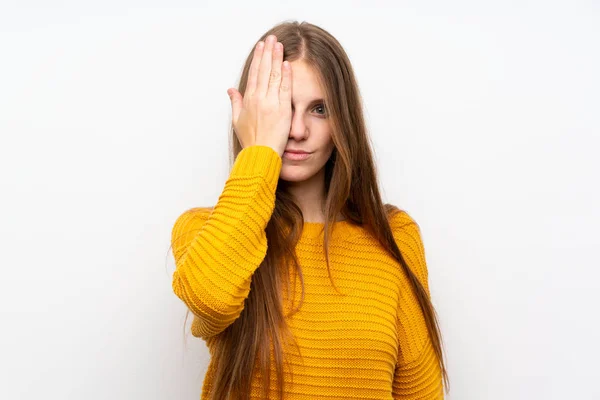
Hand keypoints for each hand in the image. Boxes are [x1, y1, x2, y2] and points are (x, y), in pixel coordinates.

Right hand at [227, 34, 291, 157]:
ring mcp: (271, 103)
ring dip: (277, 58)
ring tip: (279, 45)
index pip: (254, 73)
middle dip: (268, 52)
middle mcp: (259, 98)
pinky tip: (287, 64)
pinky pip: (285, 89)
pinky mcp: (283, 110)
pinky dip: (286, 76)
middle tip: (271, 38)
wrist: (259, 155)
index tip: (261, 46)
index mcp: (248, 99)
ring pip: (274, 76)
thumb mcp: (237, 120)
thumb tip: (230, 90)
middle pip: (264, 70)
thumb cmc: (250, 141)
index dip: (258, 58)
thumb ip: (235, 102)